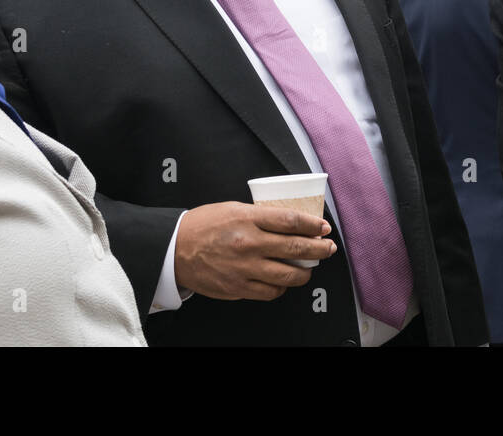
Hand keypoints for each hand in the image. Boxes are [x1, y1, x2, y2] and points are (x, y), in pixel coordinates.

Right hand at [174, 201, 336, 300]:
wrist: (174, 249)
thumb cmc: (203, 226)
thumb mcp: (233, 209)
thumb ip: (260, 216)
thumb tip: (290, 223)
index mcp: (247, 219)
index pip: (290, 221)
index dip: (312, 225)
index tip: (323, 228)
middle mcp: (248, 244)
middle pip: (295, 247)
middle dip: (318, 249)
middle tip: (328, 248)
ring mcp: (243, 268)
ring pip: (287, 275)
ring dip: (305, 272)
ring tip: (309, 268)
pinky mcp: (237, 288)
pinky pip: (270, 292)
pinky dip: (282, 287)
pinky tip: (284, 281)